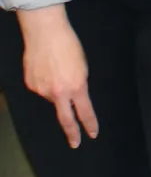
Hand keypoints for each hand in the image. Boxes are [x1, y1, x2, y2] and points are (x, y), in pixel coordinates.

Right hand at [18, 6, 97, 147]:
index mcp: (77, 87)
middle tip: (75, 143)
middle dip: (72, 133)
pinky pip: (41, 89)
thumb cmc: (68, 44)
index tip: (93, 133)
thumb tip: (74, 95)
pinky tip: (46, 68)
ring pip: (52, 97)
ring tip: (56, 69)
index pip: (85, 112)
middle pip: (66, 119)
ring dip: (56, 89)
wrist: (46, 32)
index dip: (90, 124)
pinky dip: (45, 82)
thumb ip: (79, 84)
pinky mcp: (31, 85)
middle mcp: (58, 93)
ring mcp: (42, 91)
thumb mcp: (82, 65)